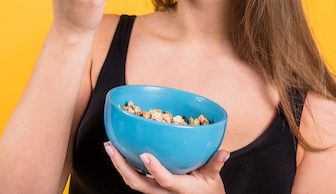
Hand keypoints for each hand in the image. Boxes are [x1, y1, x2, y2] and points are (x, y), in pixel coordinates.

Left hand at [104, 142, 228, 193]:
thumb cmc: (208, 190)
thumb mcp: (213, 178)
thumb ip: (215, 164)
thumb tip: (225, 152)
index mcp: (179, 188)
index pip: (164, 180)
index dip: (154, 169)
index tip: (145, 154)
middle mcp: (162, 192)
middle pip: (137, 183)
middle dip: (121, 166)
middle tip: (110, 147)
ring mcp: (154, 191)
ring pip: (132, 181)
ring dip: (119, 165)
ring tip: (109, 146)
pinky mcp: (150, 188)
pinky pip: (134, 178)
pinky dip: (124, 166)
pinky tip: (118, 151)